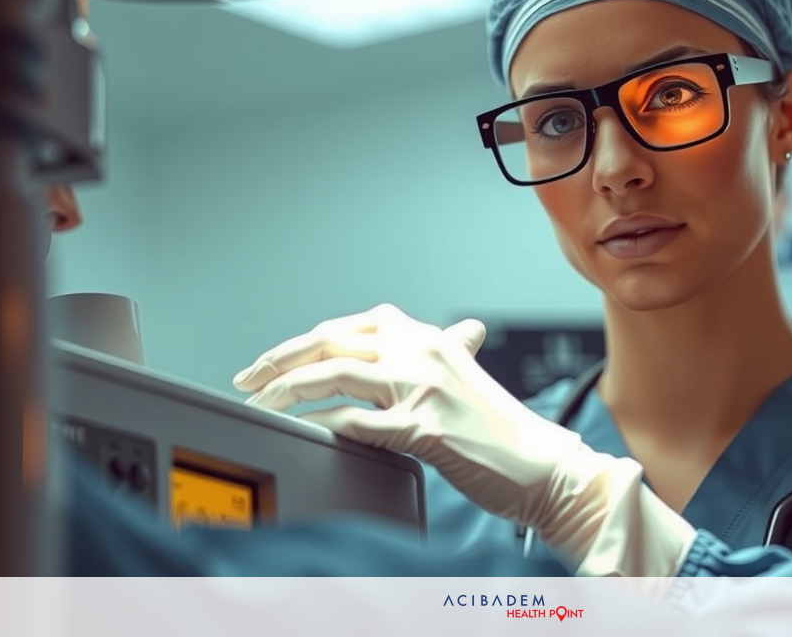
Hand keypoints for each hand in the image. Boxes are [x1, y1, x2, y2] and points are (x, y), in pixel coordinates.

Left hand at [233, 304, 695, 575]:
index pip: (347, 327)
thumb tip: (453, 334)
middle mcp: (422, 350)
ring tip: (264, 406)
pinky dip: (324, 426)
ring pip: (336, 374)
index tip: (271, 362)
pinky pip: (357, 422)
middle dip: (281, 361)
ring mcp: (422, 386)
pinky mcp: (423, 426)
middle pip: (332, 342)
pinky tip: (305, 432)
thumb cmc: (499, 429)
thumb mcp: (463, 377)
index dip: (301, 343)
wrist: (541, 464)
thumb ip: (445, 352)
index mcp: (426, 336)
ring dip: (289, 391)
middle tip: (250, 380)